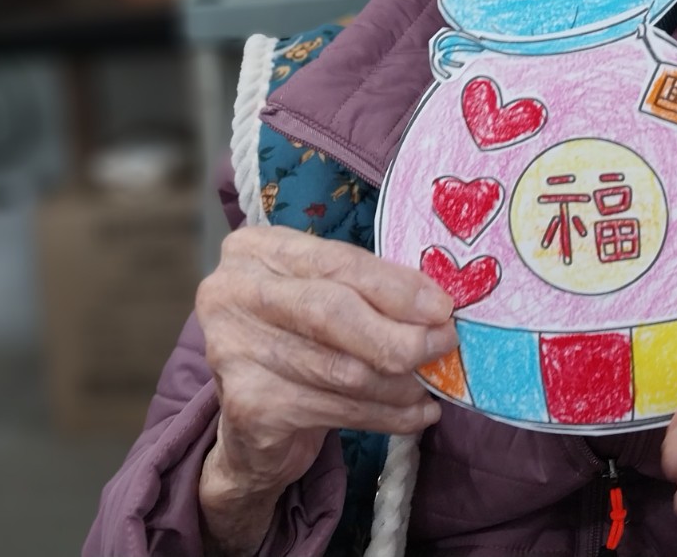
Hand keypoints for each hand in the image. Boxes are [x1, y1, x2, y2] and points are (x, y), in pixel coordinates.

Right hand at [197, 226, 455, 551]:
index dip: (396, 286)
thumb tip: (436, 305)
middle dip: (400, 334)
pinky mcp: (245, 407)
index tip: (442, 307)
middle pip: (334, 313)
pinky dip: (385, 416)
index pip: (337, 261)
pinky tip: (413, 416)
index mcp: (255, 249)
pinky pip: (334, 410)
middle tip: (444, 344)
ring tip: (431, 386)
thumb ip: (365, 289)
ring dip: (399, 383)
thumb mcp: (321, 294)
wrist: (248, 427)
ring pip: (340, 369)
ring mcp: (231, 351)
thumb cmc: (297, 339)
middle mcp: (231, 293)